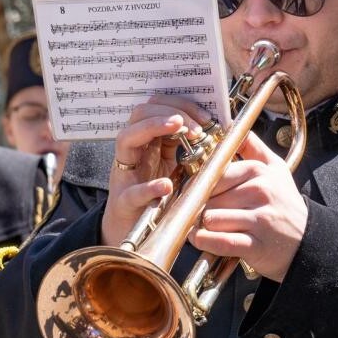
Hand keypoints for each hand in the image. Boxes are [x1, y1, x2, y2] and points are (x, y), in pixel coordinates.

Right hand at [102, 95, 211, 247]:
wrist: (134, 232)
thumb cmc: (156, 197)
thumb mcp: (174, 165)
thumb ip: (185, 147)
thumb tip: (214, 128)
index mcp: (146, 142)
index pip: (156, 107)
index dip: (181, 105)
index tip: (206, 115)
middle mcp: (132, 152)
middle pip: (139, 114)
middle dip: (169, 112)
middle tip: (196, 125)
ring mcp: (124, 175)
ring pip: (126, 139)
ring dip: (153, 128)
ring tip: (180, 129)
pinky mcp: (123, 202)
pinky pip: (132, 191)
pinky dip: (149, 187)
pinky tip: (166, 185)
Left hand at [191, 131, 306, 281]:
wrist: (309, 239)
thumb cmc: (285, 203)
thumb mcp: (276, 169)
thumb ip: (254, 147)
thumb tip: (233, 127)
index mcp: (260, 172)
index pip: (216, 174)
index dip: (198, 184)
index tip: (193, 191)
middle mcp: (261, 193)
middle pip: (210, 198)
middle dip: (198, 207)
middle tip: (195, 212)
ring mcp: (260, 220)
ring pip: (211, 219)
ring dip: (199, 225)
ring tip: (200, 226)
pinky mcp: (257, 245)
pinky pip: (221, 242)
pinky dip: (205, 241)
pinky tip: (200, 238)